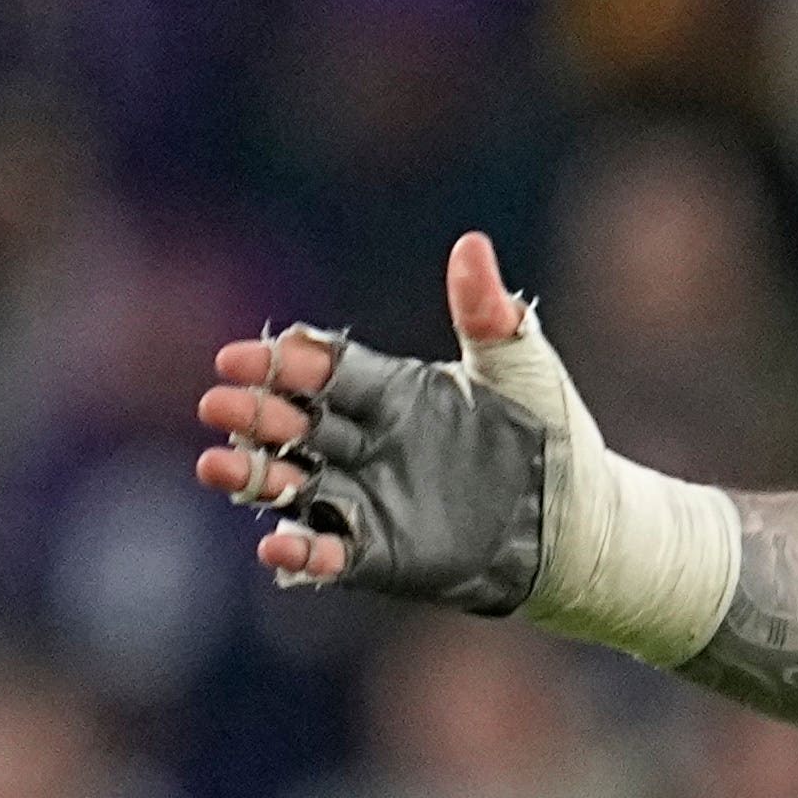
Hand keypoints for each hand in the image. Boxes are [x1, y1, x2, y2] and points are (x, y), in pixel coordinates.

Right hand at [195, 232, 738, 658]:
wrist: (581, 519)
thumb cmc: (547, 433)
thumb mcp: (521, 368)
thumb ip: (488, 313)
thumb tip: (473, 245)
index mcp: (388, 390)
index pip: (322, 370)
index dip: (282, 364)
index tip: (240, 358)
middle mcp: (363, 441)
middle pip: (293, 424)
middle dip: (255, 414)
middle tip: (220, 404)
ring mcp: (367, 496)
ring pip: (292, 485)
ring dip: (254, 476)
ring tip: (216, 466)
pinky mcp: (381, 552)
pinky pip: (330, 552)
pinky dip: (301, 551)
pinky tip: (275, 545)